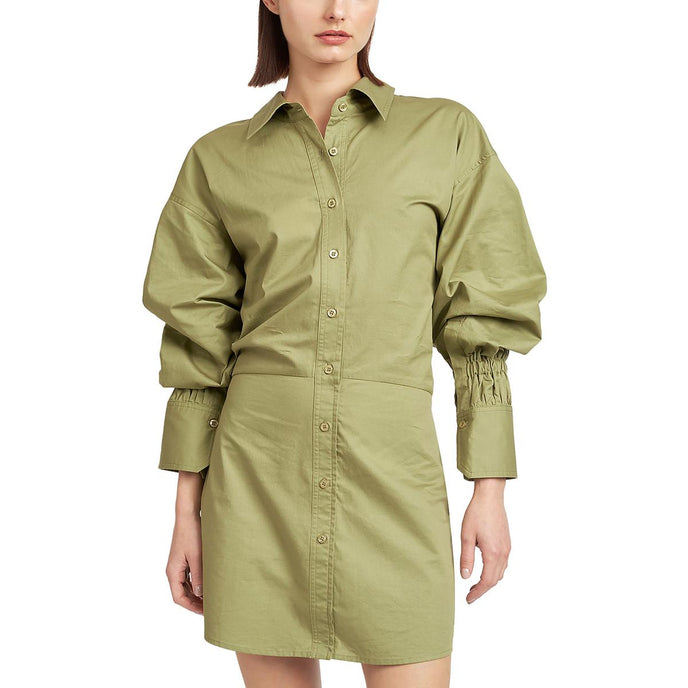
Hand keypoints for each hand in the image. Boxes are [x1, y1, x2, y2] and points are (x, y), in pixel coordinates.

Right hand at [166, 509, 203, 614]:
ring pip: (185, 585)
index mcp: (173, 571)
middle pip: (181, 593)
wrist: (188, 514)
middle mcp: (173, 570)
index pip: (178, 597)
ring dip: (196, 593)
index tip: (204, 612)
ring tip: (210, 598)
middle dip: (194, 602)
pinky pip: (188, 576)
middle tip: (210, 608)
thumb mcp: (197, 556)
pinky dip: (196, 583)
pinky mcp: (183, 558)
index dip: (191, 607)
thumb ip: (198, 576)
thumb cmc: (191, 533)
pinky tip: (207, 584)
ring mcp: (178, 564)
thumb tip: (199, 595)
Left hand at [459, 478, 510, 603]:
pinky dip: (495, 571)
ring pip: (500, 572)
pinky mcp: (507, 542)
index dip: (478, 593)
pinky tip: (485, 569)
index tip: (469, 599)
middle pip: (495, 580)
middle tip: (470, 594)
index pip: (487, 582)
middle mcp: (503, 553)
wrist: (490, 497)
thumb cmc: (477, 513)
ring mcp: (507, 548)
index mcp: (493, 553)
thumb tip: (465, 577)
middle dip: (483, 589)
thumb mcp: (466, 536)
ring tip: (475, 584)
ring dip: (489, 581)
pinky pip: (503, 563)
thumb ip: (466, 558)